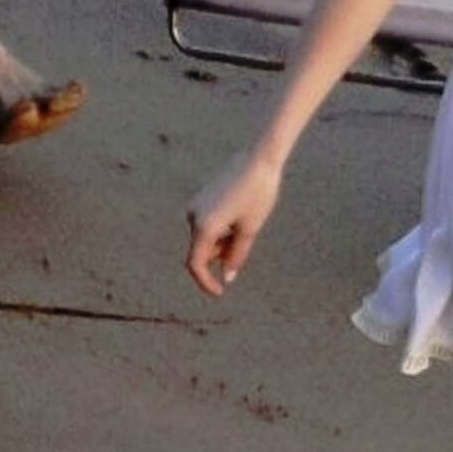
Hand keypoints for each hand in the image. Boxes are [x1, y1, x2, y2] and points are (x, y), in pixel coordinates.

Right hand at [186, 149, 281, 295]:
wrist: (258, 159)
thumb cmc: (257, 195)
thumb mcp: (250, 229)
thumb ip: (236, 256)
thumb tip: (227, 276)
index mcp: (203, 227)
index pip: (196, 265)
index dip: (206, 282)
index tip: (220, 292)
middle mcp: (193, 216)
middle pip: (202, 250)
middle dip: (220, 256)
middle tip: (246, 238)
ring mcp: (196, 205)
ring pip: (206, 237)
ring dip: (223, 241)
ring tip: (247, 220)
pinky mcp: (202, 197)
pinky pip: (207, 223)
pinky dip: (221, 229)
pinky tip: (241, 212)